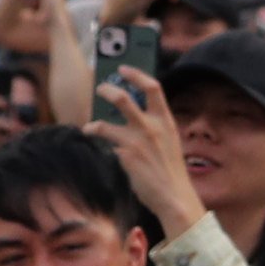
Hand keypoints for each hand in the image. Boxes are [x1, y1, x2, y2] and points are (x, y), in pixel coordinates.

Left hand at [96, 70, 208, 236]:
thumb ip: (153, 127)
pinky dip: (105, 147)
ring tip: (90, 127)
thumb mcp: (168, 141)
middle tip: (100, 89)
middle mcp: (152, 128)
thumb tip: (130, 115)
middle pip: (124, 99)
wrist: (174, 197)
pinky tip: (105, 150)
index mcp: (166, 121)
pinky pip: (109, 146)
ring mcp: (138, 142)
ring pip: (106, 124)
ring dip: (94, 125)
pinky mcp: (126, 156)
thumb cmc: (170, 170)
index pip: (153, 88)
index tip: (123, 68)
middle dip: (107, 91)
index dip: (136, 75)